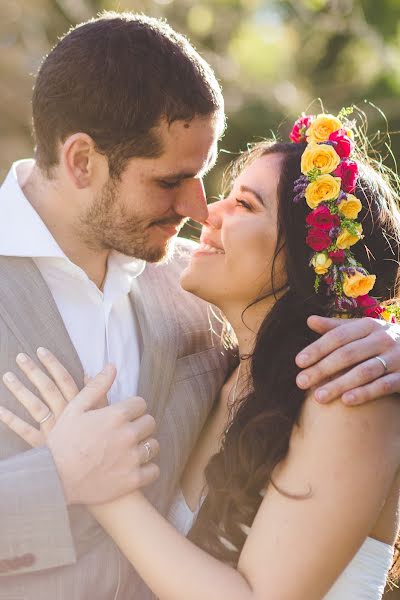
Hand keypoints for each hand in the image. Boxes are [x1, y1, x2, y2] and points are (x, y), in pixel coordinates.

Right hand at [0, 348, 159, 503]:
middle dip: (140, 425)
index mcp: (116, 415)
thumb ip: (97, 386)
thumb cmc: (62, 441)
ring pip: (154, 445)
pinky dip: (147, 470)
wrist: (53, 479)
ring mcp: (132, 458)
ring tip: (129, 451)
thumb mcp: (75, 408)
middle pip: (150, 423)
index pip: (141, 404)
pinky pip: (154, 470)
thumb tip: (112, 366)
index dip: (132, 409)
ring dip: (145, 446)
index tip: (124, 416)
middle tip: (126, 433)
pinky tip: (134, 468)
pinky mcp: (132, 479)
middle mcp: (128, 434)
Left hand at [295, 315, 399, 404]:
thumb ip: (336, 328)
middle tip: (300, 382)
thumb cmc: (382, 342)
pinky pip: (383, 386)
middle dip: (322, 369)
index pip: (338, 336)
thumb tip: (309, 320)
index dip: (317, 348)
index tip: (298, 362)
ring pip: (363, 371)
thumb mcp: (362, 330)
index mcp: (369, 325)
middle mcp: (383, 338)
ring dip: (339, 385)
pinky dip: (365, 393)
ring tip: (318, 397)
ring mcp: (396, 357)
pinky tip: (346, 402)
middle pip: (347, 354)